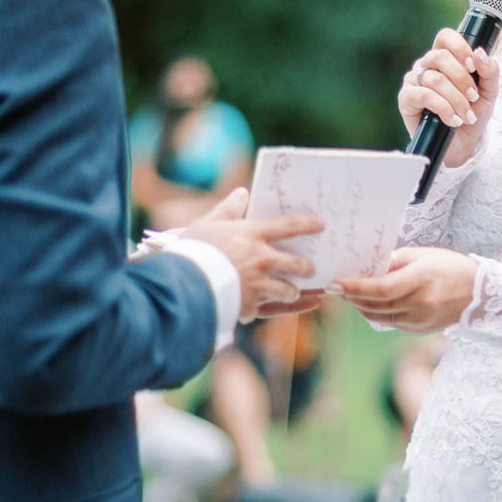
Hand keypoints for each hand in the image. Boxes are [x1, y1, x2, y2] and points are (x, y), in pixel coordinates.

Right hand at [181, 188, 324, 321]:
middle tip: (310, 268)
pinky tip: (302, 306)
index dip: (307, 224)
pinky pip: (274, 309)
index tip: (320, 225)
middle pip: (296, 263)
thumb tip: (242, 193)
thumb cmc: (191, 251)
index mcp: (252, 235)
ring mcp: (259, 285)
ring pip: (288, 290)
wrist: (181, 284)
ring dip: (294, 291)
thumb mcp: (206, 224)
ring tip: (295, 292)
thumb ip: (227, 210)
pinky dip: (288, 308)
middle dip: (306, 267)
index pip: (288, 226)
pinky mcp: (251, 306)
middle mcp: (262, 260)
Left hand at [333, 247, 477, 332]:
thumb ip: (394, 261)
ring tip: (347, 295)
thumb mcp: (423, 255)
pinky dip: (374, 313)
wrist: (479, 293)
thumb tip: (368, 267)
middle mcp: (420, 303)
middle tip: (335, 288)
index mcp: (421, 279)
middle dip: (351, 296)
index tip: (336, 283)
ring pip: (378, 316)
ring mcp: (420, 319)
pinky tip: (367, 304)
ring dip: (359, 306)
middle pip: (375, 304)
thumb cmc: (450, 267)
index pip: (380, 288)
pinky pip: (389, 322)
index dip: (355, 287)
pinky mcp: (419, 329)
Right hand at [399, 30, 498, 170]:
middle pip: (440, 56)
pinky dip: (443, 108)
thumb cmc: (473, 113)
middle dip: (462, 79)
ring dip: (456, 99)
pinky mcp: (406, 99)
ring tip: (466, 115)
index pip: (445, 37)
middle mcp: (426, 65)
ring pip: (435, 79)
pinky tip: (452, 120)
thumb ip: (489, 71)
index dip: (459, 47)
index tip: (473, 65)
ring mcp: (414, 81)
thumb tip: (480, 53)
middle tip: (473, 97)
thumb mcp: (489, 92)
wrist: (462, 144)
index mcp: (445, 58)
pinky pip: (423, 95)